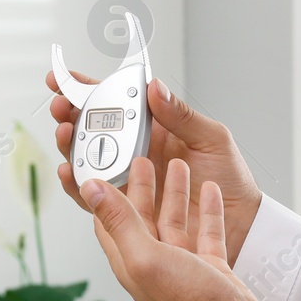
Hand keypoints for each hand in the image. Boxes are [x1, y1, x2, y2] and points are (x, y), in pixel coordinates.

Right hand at [46, 70, 263, 264]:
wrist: (238, 221)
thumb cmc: (228, 178)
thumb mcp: (211, 138)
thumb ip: (181, 115)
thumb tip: (154, 88)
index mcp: (153, 127)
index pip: (114, 101)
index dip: (87, 88)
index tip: (65, 78)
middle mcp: (134, 150)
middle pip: (90, 128)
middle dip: (69, 114)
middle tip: (61, 107)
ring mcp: (127, 178)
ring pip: (85, 159)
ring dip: (68, 146)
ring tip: (64, 133)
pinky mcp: (125, 206)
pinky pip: (93, 195)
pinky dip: (76, 184)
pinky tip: (70, 172)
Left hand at [81, 156, 274, 300]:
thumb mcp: (145, 255)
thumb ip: (119, 221)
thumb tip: (90, 190)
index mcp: (129, 260)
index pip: (108, 219)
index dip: (105, 191)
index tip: (107, 163)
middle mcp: (152, 262)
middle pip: (143, 216)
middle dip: (142, 185)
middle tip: (143, 155)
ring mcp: (182, 265)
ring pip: (174, 221)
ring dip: (174, 192)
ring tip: (178, 164)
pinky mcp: (209, 267)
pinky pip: (206, 232)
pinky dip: (206, 210)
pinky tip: (210, 190)